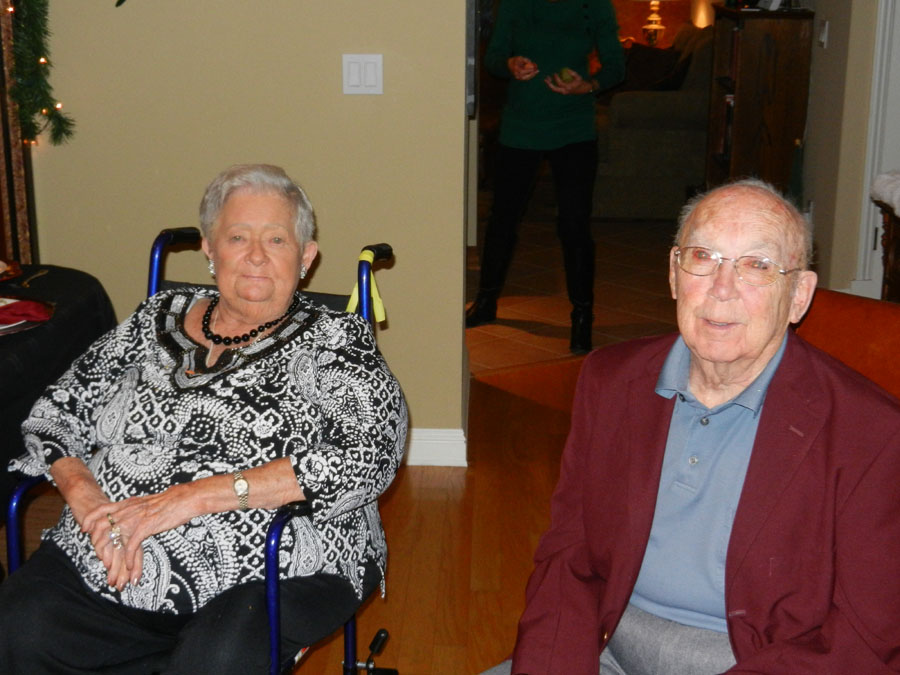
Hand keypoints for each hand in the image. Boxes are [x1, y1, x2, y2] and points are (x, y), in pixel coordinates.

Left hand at [82, 483, 196, 587]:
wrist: (184, 499)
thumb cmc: (170, 501)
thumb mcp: (147, 501)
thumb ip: (135, 507)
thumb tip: (129, 510)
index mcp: (128, 503)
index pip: (101, 509)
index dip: (90, 519)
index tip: (84, 528)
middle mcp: (128, 510)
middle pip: (102, 526)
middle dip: (96, 543)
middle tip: (99, 557)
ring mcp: (136, 518)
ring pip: (113, 538)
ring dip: (111, 556)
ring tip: (112, 567)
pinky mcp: (145, 527)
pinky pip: (131, 545)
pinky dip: (129, 558)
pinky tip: (130, 566)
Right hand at [508, 56, 539, 80]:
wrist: (510, 64)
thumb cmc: (516, 60)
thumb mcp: (521, 58)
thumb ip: (526, 60)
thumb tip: (533, 64)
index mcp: (515, 68)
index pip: (522, 71)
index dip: (528, 70)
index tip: (534, 68)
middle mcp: (515, 74)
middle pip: (524, 76)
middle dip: (531, 74)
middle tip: (537, 71)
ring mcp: (517, 77)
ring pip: (525, 78)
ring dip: (532, 75)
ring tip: (537, 71)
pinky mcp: (519, 78)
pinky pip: (525, 78)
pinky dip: (530, 76)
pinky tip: (534, 73)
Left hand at [544, 68, 593, 94]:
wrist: (581, 89)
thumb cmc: (579, 81)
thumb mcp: (578, 76)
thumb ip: (573, 73)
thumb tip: (566, 69)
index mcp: (568, 88)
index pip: (560, 84)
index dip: (556, 78)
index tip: (555, 73)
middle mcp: (564, 91)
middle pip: (554, 89)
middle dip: (549, 84)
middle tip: (545, 79)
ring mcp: (562, 92)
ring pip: (554, 89)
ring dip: (549, 84)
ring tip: (546, 78)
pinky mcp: (561, 92)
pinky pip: (555, 88)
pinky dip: (552, 84)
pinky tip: (550, 79)